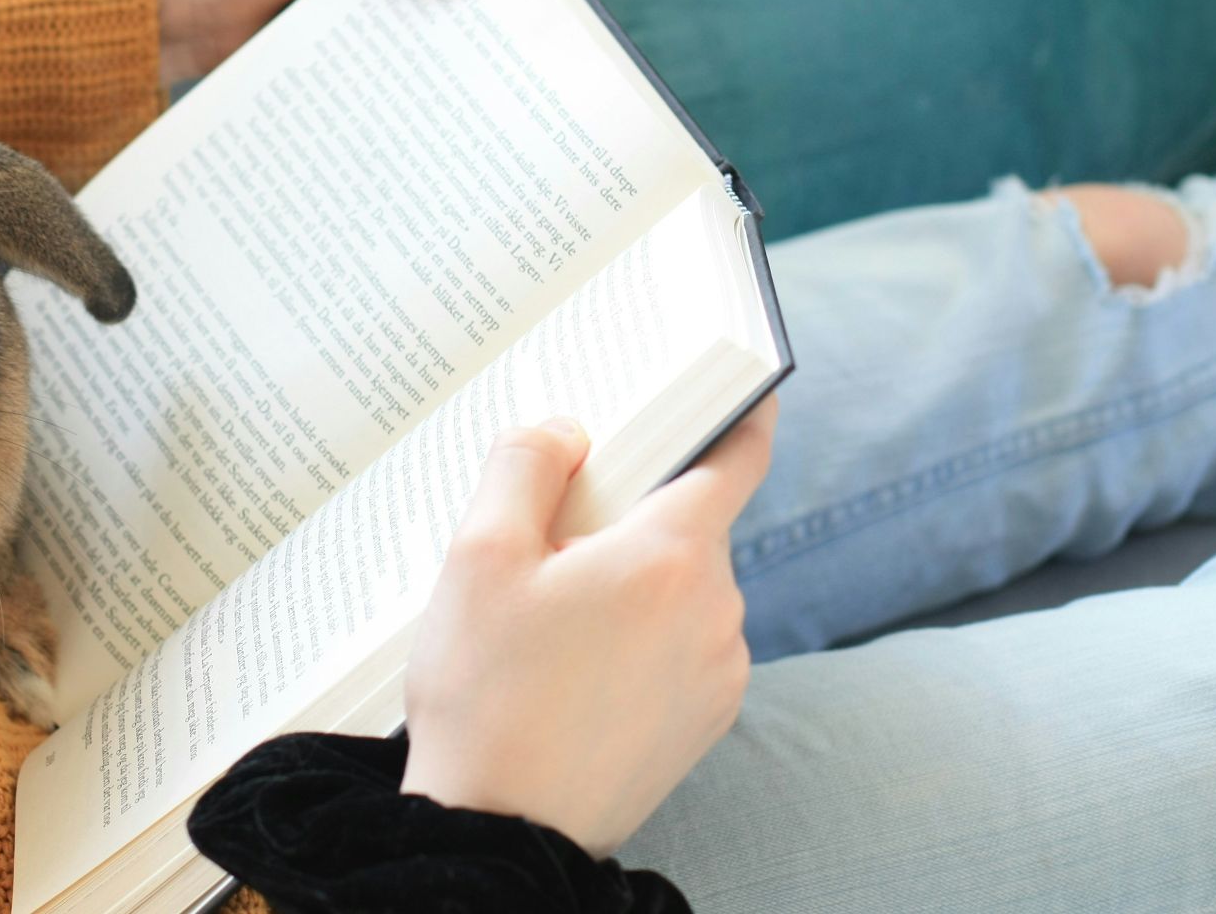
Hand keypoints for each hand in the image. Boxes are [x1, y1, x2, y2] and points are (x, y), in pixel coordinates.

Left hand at [151, 0, 611, 84]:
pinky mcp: (375, 66)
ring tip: (529, 119)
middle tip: (575, 67)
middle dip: (537, 25)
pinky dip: (440, 110)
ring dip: (492, 79)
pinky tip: (458, 145)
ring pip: (464, 44)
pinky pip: (420, 85)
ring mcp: (401, 16)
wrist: (184, 6)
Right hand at [400, 398, 777, 855]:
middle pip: (689, 525)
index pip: (738, 456)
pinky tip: (569, 670)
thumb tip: (565, 432)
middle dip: (630, 516)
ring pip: (680, 590)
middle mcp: (716, 610)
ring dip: (630, 583)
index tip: (732, 384)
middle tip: (549, 536)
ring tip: (545, 622)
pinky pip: (680, 648)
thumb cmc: (484, 696)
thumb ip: (524, 465)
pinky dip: (637, 639)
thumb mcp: (477, 557)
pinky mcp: (703, 722)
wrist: (501, 831)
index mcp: (672, 555)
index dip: (737, 410)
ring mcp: (718, 673)